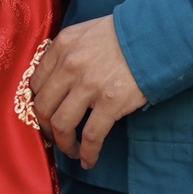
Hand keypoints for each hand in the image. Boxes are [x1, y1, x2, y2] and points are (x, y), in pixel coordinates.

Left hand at [30, 15, 146, 167]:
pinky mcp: (111, 102)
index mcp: (63, 45)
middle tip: (55, 136)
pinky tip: (88, 160)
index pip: (35, 82)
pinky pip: (91, 136)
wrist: (157, 36)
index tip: (46, 114)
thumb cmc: (124, 34)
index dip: (38, 103)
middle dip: (45, 127)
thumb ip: (69, 51)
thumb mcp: (88, 32)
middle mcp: (70, 65)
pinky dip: (87, 153)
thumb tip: (57, 80)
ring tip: (71, 150)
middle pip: (43, 106)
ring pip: (62, 124)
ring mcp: (89, 85)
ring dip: (64, 144)